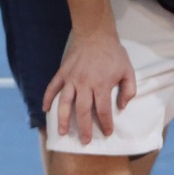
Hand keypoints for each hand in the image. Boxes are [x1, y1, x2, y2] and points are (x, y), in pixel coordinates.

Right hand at [42, 28, 135, 145]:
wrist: (95, 34)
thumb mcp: (127, 71)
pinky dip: (47, 99)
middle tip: (85, 140)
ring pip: (64, 103)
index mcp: (101, 84)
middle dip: (84, 128)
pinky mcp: (62, 72)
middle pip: (82, 111)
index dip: (105, 124)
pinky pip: (52, 87)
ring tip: (62, 133)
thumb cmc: (113, 54)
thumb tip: (121, 106)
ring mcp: (71, 78)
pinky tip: (45, 110)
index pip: (103, 110)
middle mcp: (84, 84)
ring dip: (62, 119)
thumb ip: (128, 90)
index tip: (107, 132)